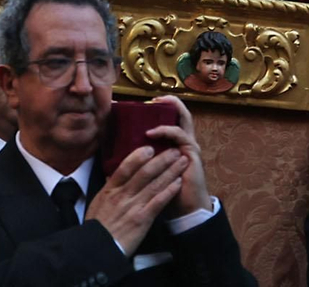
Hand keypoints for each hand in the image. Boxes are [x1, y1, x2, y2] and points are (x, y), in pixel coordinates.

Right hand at [84, 145, 187, 253]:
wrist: (98, 247)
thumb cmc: (97, 226)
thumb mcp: (98, 202)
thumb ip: (109, 189)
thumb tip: (114, 176)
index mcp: (110, 189)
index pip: (125, 167)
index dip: (138, 156)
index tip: (149, 148)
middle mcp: (123, 194)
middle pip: (144, 172)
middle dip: (161, 160)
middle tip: (173, 150)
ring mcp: (133, 206)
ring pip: (154, 184)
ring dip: (170, 171)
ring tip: (181, 161)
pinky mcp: (142, 219)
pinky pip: (158, 201)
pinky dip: (169, 191)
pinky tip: (178, 183)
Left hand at [145, 95, 210, 216]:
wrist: (185, 209)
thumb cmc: (166, 189)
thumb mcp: (151, 168)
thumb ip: (143, 156)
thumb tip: (116, 149)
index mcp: (176, 143)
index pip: (173, 118)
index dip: (163, 106)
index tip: (145, 102)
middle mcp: (185, 141)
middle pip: (182, 113)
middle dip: (170, 102)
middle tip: (153, 99)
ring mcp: (190, 146)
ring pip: (183, 119)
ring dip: (165, 114)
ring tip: (150, 110)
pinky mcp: (192, 153)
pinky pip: (180, 135)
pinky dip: (165, 130)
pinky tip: (151, 133)